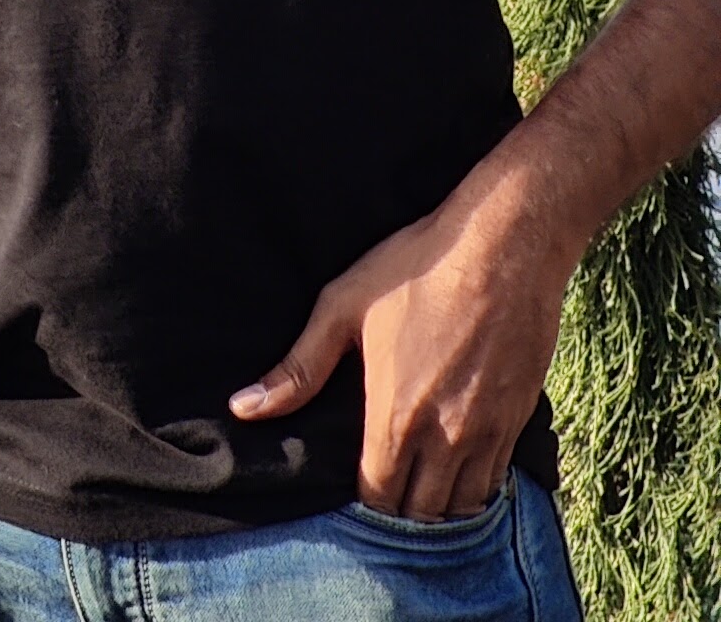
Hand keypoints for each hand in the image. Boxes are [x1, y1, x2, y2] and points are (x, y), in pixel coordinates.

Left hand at [229, 183, 567, 516]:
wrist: (502, 247)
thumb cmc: (416, 270)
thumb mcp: (343, 307)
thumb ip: (298, 368)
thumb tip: (243, 408)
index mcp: (395, 417)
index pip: (377, 497)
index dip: (362, 499)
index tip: (353, 483)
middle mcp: (444, 439)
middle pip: (420, 513)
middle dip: (398, 509)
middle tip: (384, 487)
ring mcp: (486, 434)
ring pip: (461, 506)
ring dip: (437, 506)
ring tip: (417, 485)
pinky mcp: (516, 422)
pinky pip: (495, 483)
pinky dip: (475, 490)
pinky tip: (457, 470)